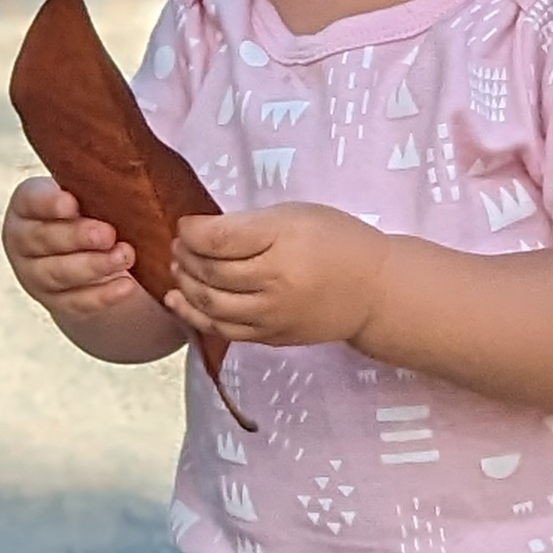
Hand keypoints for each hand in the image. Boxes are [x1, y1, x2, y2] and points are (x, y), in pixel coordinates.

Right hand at [4, 175, 146, 330]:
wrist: (84, 252)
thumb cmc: (86, 211)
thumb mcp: (83, 194)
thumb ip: (91, 188)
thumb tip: (121, 177)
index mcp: (25, 207)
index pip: (31, 201)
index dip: (49, 204)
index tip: (72, 203)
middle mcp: (22, 242)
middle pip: (42, 240)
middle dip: (76, 237)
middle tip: (108, 234)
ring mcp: (35, 275)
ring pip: (59, 273)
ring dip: (93, 265)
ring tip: (124, 256)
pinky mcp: (56, 302)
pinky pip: (77, 302)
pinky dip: (103, 295)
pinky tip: (125, 286)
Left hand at [168, 203, 391, 346]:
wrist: (374, 291)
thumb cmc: (334, 242)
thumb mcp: (295, 216)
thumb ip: (248, 223)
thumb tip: (199, 230)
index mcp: (284, 242)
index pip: (220, 239)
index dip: (192, 231)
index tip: (186, 224)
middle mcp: (277, 282)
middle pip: (212, 273)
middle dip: (186, 256)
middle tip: (178, 244)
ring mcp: (273, 315)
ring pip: (212, 305)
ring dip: (185, 285)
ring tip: (178, 268)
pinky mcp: (272, 337)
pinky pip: (224, 330)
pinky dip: (194, 316)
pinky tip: (178, 300)